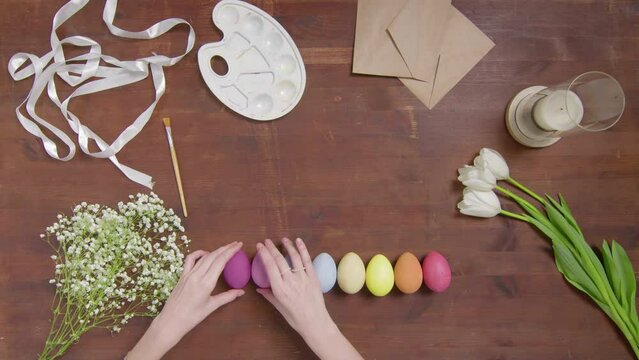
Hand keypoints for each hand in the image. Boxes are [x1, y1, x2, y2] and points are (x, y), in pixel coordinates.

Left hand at [127, 242, 244, 359]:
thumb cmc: (192, 316)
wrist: (171, 321)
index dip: (231, 251)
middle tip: (235, 244)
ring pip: (204, 256)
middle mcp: (197, 275)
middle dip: (226, 248)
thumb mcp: (211, 306)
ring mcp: (188, 274)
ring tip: (224, 247)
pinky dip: (199, 253)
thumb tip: (241, 292)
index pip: (221, 261)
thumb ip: (227, 297)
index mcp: (206, 283)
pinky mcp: (182, 275)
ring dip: (215, 250)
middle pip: (213, 256)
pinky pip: (190, 259)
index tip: (239, 245)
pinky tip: (205, 254)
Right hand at [256, 238, 362, 359]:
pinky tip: (299, 241)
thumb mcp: (279, 308)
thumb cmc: (295, 318)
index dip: (264, 254)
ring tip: (283, 239)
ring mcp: (303, 278)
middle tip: (267, 241)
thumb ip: (269, 295)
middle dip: (271, 248)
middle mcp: (290, 282)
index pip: (269, 266)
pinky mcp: (313, 277)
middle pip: (279, 260)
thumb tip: (259, 288)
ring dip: (288, 246)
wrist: (315, 323)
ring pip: (294, 257)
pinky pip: (307, 261)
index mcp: (279, 289)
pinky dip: (303, 249)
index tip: (260, 246)